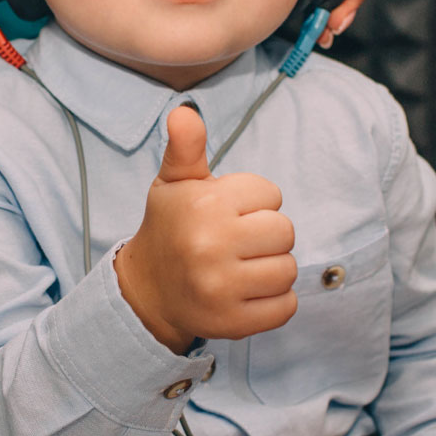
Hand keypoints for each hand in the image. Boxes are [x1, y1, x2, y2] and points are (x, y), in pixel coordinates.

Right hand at [114, 105, 297, 352]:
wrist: (147, 290)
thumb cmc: (171, 227)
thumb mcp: (173, 182)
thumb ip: (186, 146)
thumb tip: (184, 112)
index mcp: (203, 205)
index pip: (271, 194)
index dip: (254, 202)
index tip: (228, 212)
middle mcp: (211, 246)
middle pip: (285, 231)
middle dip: (266, 234)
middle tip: (237, 241)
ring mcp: (222, 288)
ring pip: (288, 269)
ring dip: (271, 268)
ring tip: (242, 266)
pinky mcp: (233, 323)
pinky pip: (286, 307)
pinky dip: (274, 301)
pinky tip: (247, 291)